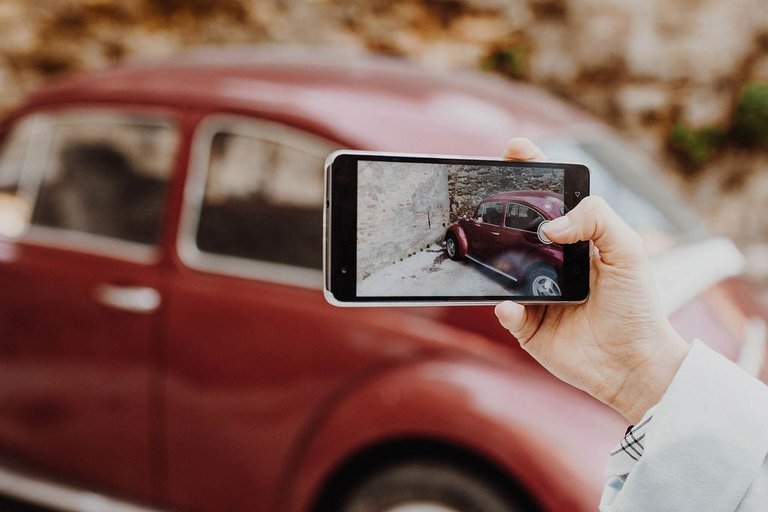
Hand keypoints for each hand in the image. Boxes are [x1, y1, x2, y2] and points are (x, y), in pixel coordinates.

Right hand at [495, 138, 689, 422]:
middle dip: (496, 207)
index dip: (530, 171)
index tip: (515, 149)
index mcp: (576, 239)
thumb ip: (597, 219)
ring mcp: (534, 292)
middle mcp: (550, 262)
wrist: (634, 364)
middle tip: (483, 192)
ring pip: (500, 268)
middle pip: (515, 227)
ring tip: (491, 251)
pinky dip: (506, 307)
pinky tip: (515, 306)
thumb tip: (548, 225)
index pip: (549, 197)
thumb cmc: (637, 305)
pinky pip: (504, 310)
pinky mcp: (526, 324)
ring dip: (493, 259)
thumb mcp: (629, 250)